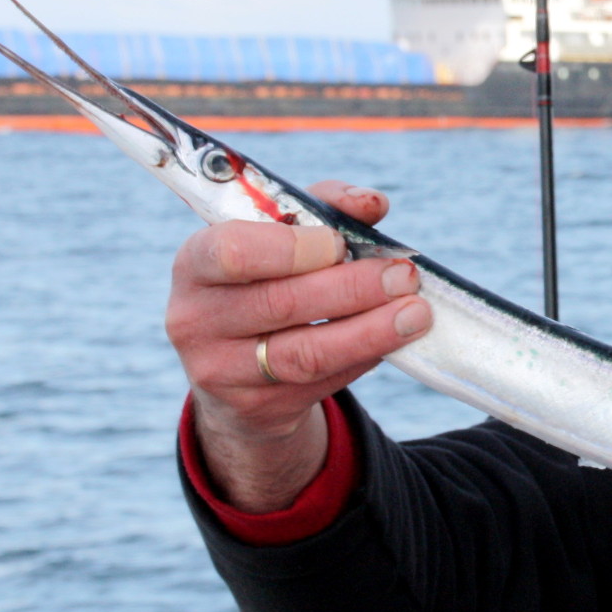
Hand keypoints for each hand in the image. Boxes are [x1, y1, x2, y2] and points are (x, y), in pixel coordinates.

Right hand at [165, 181, 431, 510]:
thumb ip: (323, 210)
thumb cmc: (264, 279)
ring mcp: (221, 371)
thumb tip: (371, 203)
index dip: (294, 248)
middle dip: (353, 288)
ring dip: (370, 331)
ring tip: (416, 313)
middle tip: (404, 274)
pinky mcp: (256, 407)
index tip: (341, 243)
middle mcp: (196, 319)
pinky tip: (392, 338)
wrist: (233, 365)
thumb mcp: (279, 236)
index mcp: (196, 263)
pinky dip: (364, 356)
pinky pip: (322, 382)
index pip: (234, 252)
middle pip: (281, 303)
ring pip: (306, 353)